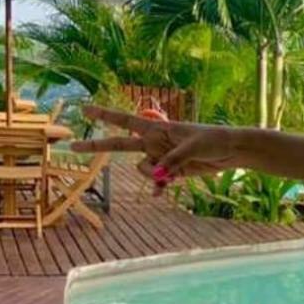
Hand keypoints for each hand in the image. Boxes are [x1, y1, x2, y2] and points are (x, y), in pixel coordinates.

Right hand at [70, 105, 239, 195]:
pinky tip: (161, 194)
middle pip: (120, 145)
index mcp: (157, 129)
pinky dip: (160, 187)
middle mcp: (154, 142)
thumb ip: (173, 161)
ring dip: (155, 174)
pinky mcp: (171, 171)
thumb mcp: (192, 148)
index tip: (85, 110)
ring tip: (176, 171)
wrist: (230, 151)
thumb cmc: (212, 140)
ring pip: (143, 170)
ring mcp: (161, 157)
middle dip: (97, 145)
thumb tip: (158, 175)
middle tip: (73, 146)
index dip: (105, 115)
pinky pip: (157, 181)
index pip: (125, 121)